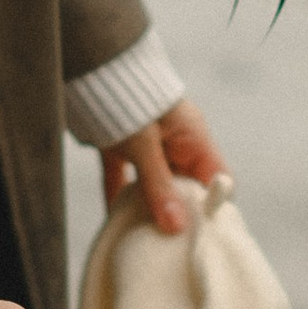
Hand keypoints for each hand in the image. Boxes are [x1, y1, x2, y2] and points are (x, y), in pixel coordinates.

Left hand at [101, 96, 227, 233]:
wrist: (91, 63)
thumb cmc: (127, 97)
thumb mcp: (144, 145)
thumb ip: (158, 185)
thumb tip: (176, 226)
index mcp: (192, 137)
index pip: (216, 179)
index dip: (214, 206)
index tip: (205, 234)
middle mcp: (175, 142)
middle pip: (186, 187)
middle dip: (180, 214)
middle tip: (173, 245)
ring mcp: (148, 145)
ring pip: (155, 185)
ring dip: (149, 208)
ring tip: (146, 240)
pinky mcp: (120, 146)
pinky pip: (124, 178)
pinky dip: (119, 197)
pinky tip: (114, 221)